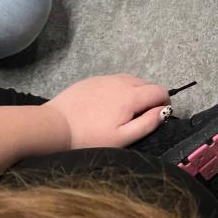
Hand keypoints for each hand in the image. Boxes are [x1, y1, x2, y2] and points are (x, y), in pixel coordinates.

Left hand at [44, 74, 169, 148]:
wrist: (53, 127)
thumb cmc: (89, 138)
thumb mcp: (122, 138)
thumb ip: (147, 123)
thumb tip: (164, 111)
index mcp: (131, 96)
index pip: (160, 90)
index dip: (164, 103)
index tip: (157, 116)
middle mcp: (121, 82)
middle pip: (146, 84)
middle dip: (149, 98)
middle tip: (138, 117)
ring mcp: (105, 78)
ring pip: (130, 80)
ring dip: (134, 92)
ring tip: (122, 111)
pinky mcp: (91, 80)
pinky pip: (113, 81)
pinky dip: (118, 90)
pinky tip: (106, 105)